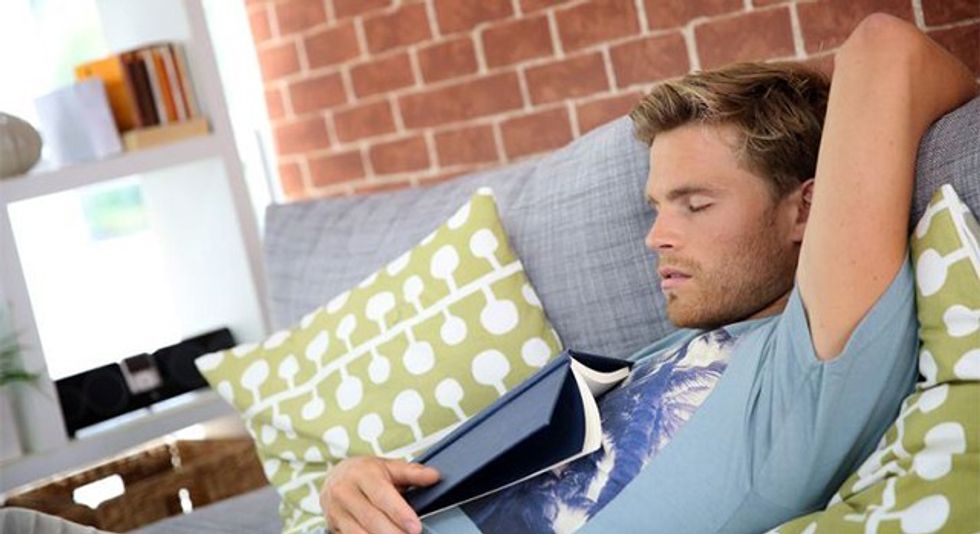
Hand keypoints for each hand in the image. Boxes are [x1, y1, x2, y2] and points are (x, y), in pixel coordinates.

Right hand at [321, 457, 439, 533]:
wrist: (334, 477)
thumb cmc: (366, 473)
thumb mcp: (388, 467)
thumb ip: (412, 473)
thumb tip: (434, 476)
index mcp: (362, 474)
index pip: (382, 496)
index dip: (400, 513)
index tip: (416, 527)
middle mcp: (345, 492)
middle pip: (371, 518)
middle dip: (393, 532)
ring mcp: (335, 510)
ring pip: (358, 533)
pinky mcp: (331, 525)